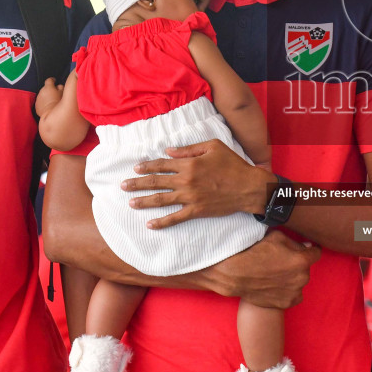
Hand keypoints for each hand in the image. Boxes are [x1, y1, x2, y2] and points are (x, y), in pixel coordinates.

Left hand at [35, 78, 62, 118]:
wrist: (52, 115)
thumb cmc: (59, 104)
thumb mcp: (63, 94)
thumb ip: (61, 87)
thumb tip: (59, 86)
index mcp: (48, 87)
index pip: (49, 80)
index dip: (52, 80)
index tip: (54, 81)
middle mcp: (41, 92)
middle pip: (45, 88)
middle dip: (49, 90)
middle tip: (55, 94)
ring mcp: (38, 99)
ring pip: (42, 95)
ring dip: (46, 96)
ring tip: (52, 101)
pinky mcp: (37, 106)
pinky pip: (40, 102)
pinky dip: (43, 103)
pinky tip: (48, 107)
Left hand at [125, 140, 272, 227]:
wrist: (249, 187)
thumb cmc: (233, 164)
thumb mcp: (213, 147)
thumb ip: (188, 149)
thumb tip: (168, 151)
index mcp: (189, 164)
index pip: (161, 164)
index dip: (147, 166)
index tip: (135, 167)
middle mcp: (186, 181)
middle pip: (156, 182)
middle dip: (137, 184)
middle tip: (123, 186)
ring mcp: (190, 197)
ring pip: (161, 200)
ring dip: (144, 202)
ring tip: (131, 203)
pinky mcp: (196, 211)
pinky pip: (175, 218)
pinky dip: (162, 222)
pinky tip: (150, 225)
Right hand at [199, 230, 317, 308]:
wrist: (236, 274)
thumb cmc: (255, 252)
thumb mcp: (276, 237)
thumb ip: (296, 242)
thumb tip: (308, 247)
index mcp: (302, 260)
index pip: (316, 253)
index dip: (310, 250)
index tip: (305, 249)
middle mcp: (302, 277)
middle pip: (306, 268)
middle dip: (297, 264)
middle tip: (282, 262)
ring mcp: (295, 292)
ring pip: (299, 282)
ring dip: (292, 278)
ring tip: (276, 274)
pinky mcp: (287, 303)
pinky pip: (294, 295)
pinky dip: (288, 291)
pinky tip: (276, 285)